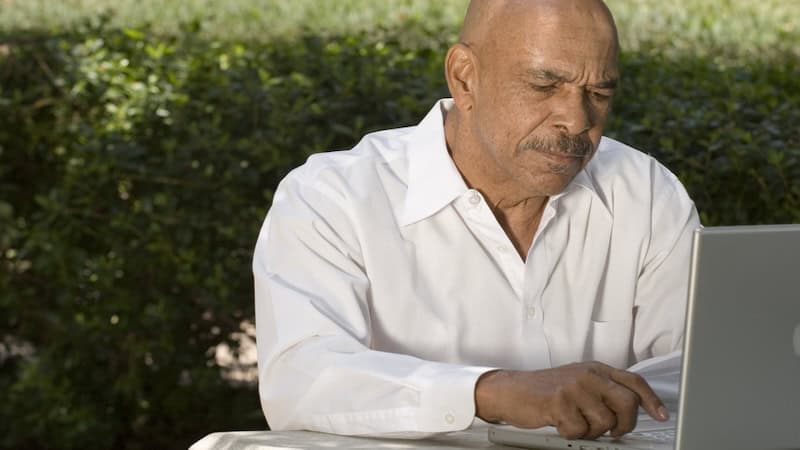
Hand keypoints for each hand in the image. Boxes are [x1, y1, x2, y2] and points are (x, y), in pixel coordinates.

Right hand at [474, 362, 668, 439]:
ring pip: (605, 422)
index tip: (661, 415)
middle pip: (627, 403)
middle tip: (611, 431)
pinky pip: (579, 430)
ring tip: (575, 423)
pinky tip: (560, 423)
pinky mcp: (559, 402)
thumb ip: (603, 391)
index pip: (633, 382)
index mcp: (595, 369)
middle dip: (624, 423)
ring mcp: (574, 387)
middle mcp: (588, 375)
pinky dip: (570, 433)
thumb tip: (631, 409)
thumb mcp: (578, 382)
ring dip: (591, 431)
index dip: (651, 400)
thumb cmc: (545, 390)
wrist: (512, 390)